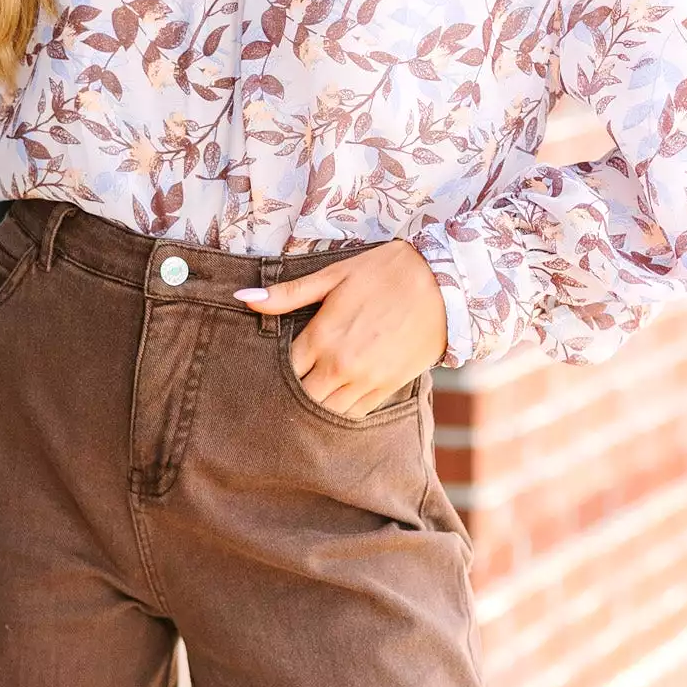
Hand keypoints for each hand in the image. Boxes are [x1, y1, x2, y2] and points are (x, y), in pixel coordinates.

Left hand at [236, 241, 447, 414]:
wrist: (444, 283)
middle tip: (289, 382)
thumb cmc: (384, 273)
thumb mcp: (333, 276)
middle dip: (292, 391)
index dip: (275, 369)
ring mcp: (366, 380)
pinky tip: (337, 396)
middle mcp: (341, 365)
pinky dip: (341, 409)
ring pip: (326, 410)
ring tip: (312, 390)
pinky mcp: (387, 388)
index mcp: (323, 337)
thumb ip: (287, 294)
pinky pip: (354, 413)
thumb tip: (243, 300)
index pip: (285, 370)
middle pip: (301, 396)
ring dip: (316, 404)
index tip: (272, 366)